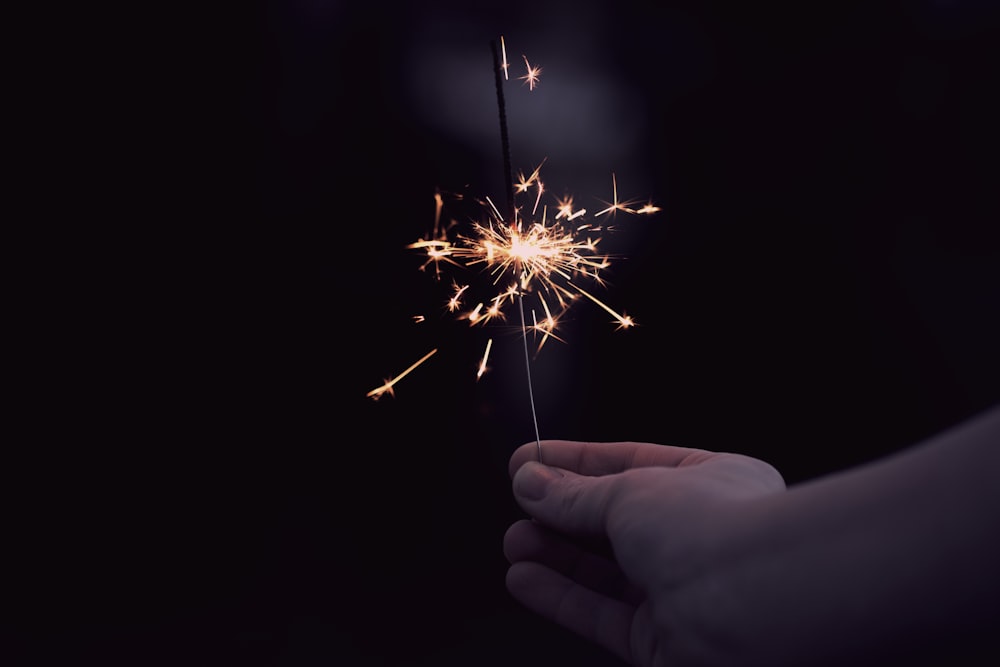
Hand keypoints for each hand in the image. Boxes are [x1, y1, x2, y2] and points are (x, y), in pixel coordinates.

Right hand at [504, 440, 784, 665]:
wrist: (752, 608)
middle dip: (561, 513)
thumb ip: (573, 494)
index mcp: (712, 481)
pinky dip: (562, 598)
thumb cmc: (713, 531)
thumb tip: (528, 481)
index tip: (528, 460)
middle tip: (517, 504)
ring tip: (514, 543)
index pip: (631, 465)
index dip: (576, 463)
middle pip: (615, 521)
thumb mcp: (629, 491)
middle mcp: (701, 537)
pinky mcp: (665, 642)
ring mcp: (685, 591)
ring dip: (555, 556)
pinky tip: (524, 579)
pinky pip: (603, 616)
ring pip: (606, 572)